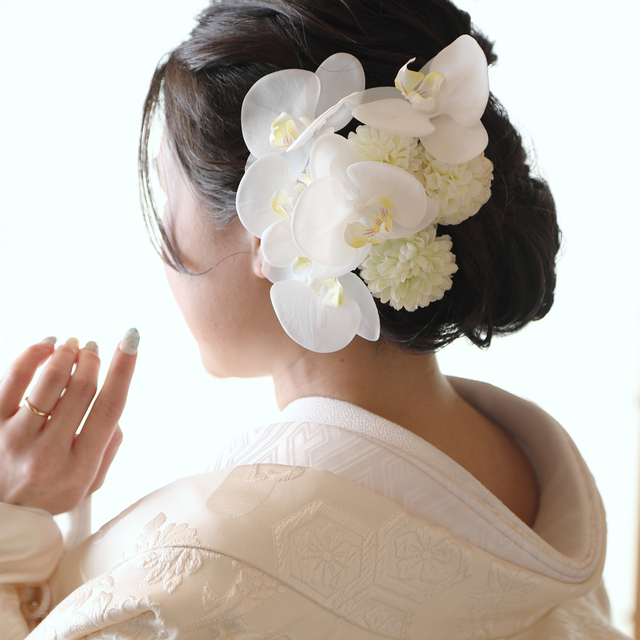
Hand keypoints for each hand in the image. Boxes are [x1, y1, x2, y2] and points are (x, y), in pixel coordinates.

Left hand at [0, 330, 138, 514]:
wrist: (2, 515)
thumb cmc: (50, 493)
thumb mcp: (89, 483)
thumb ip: (109, 447)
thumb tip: (113, 403)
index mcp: (79, 468)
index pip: (110, 408)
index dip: (124, 370)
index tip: (132, 340)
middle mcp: (48, 454)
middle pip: (81, 389)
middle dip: (92, 359)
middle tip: (93, 349)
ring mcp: (16, 439)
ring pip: (50, 380)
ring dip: (67, 354)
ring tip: (72, 346)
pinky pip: (13, 378)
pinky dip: (32, 355)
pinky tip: (45, 347)